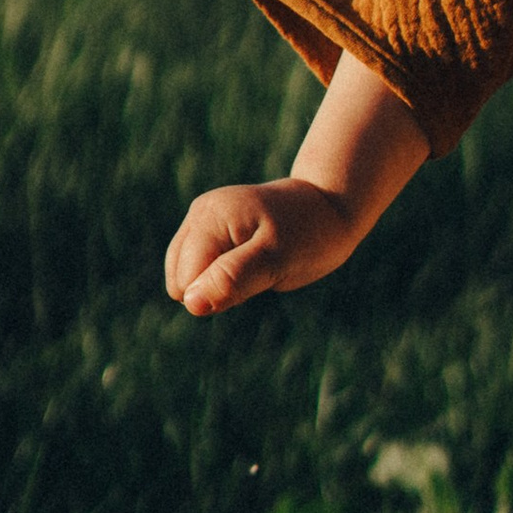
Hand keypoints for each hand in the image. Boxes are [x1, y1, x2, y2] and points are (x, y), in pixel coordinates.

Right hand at [164, 55, 431, 320]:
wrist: (331, 207)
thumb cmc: (309, 236)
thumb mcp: (277, 261)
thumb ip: (233, 280)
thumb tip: (191, 304)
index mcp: (210, 217)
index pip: (186, 282)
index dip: (222, 291)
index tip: (259, 271)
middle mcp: (199, 212)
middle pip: (181, 280)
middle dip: (218, 286)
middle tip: (261, 267)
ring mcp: (202, 218)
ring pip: (186, 277)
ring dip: (220, 282)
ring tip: (256, 262)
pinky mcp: (210, 228)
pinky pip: (198, 269)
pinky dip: (222, 275)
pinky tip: (250, 260)